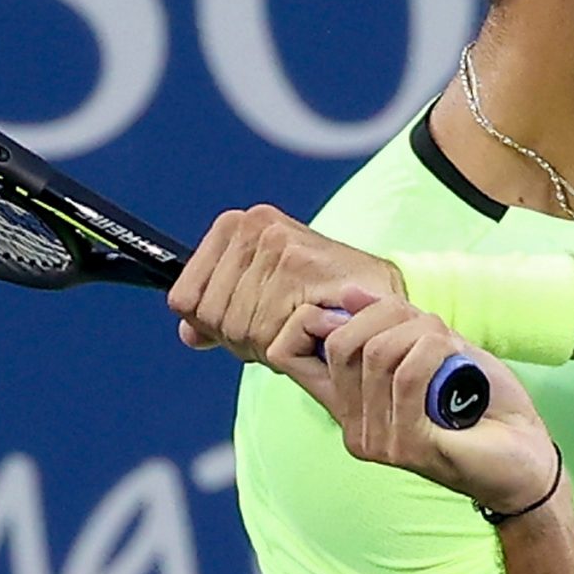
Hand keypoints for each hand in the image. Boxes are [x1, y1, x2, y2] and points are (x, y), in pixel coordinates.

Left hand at [166, 206, 402, 360]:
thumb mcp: (265, 298)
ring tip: (299, 334)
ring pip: (238, 328)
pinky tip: (309, 336)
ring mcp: (277, 244)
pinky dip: (284, 349)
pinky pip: (264, 334)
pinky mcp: (300, 267)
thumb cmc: (328, 299)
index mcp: (238, 224)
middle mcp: (254, 225)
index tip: (252, 327)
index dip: (215, 327)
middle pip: (212, 316)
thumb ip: (223, 312)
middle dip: (243, 340)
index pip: (185, 298)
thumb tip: (189, 335)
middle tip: (282, 336)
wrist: (387, 303)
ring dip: (267, 347)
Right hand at [266, 287, 559, 513]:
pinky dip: (439, 354)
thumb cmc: (485, 404)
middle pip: (344, 341)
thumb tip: (346, 294)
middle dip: (394, 318)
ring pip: (380, 353)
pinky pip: (409, 374)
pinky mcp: (406, 446)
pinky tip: (459, 371)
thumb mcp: (433, 347)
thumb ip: (391, 322)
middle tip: (435, 332)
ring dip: (427, 336)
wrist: (528, 456)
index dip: (320, 316)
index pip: (292, 351)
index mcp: (349, 403)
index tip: (372, 308)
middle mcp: (353, 426)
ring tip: (453, 356)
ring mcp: (376, 440)